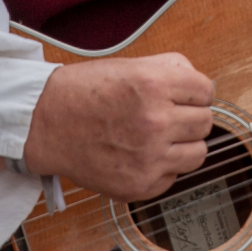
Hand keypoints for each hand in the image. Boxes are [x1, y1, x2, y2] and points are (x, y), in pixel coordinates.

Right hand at [21, 54, 216, 200]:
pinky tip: (141, 155)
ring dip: (183, 144)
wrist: (45, 124)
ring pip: (198, 153)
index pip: (206, 91)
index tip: (187, 97)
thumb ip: (169, 69)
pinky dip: (163, 167)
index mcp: (153, 85)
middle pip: (205, 122)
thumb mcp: (128, 65)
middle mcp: (154, 122)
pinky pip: (174, 177)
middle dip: (190, 117)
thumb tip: (200, 85)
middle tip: (168, 116)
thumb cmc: (82, 93)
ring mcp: (148, 157)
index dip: (196, 92)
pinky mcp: (140, 184)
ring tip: (159, 138)